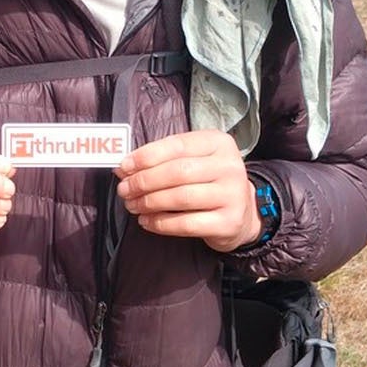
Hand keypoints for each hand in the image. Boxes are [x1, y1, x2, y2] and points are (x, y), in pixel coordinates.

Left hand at [116, 131, 257, 251]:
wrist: (243, 211)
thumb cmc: (209, 181)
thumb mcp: (193, 160)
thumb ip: (163, 160)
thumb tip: (124, 168)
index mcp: (219, 143)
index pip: (177, 145)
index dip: (146, 156)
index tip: (123, 167)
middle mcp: (230, 166)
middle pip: (178, 172)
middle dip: (144, 181)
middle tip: (124, 190)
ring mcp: (232, 195)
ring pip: (181, 197)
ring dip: (149, 202)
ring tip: (132, 205)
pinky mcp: (229, 222)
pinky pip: (187, 223)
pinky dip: (160, 223)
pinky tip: (146, 221)